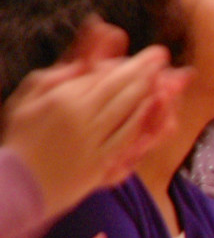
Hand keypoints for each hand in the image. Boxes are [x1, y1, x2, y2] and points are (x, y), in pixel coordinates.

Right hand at [2, 18, 189, 217]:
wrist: (21, 183)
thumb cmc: (22, 137)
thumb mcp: (30, 97)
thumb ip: (60, 75)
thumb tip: (86, 59)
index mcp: (64, 100)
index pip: (105, 76)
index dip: (131, 64)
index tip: (149, 54)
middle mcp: (83, 119)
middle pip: (122, 90)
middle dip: (145, 71)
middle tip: (162, 57)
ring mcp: (95, 142)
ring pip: (129, 112)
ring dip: (150, 93)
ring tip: (167, 78)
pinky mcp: (103, 163)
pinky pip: (128, 139)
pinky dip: (144, 122)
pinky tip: (156, 109)